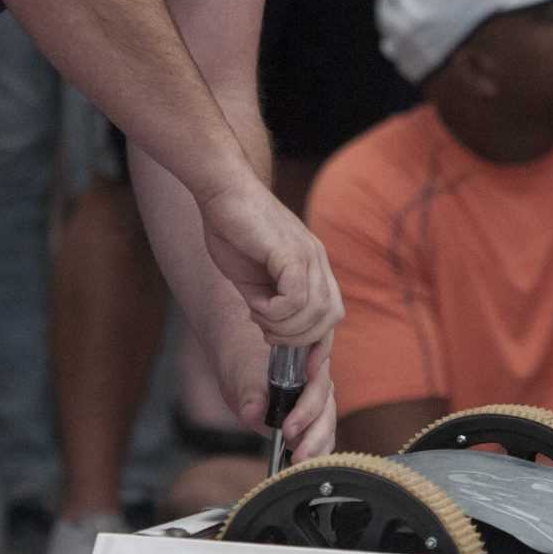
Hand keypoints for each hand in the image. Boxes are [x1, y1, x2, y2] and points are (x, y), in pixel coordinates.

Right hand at [197, 179, 342, 344]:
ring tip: (258, 315)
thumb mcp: (255, 276)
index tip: (294, 364)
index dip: (316, 345)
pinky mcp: (291, 253)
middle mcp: (317, 261)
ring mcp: (308, 256)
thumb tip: (274, 331)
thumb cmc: (232, 229)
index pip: (330, 317)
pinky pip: (296, 299)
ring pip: (313, 314)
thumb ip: (270, 302)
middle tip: (265, 331)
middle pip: (328, 320)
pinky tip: (255, 305)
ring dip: (282, 328)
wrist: (221, 189)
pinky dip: (276, 313)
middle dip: (298, 341)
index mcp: (312, 267)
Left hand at [217, 334, 338, 461]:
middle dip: (314, 438)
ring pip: (327, 430)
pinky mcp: (312, 427)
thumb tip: (252, 413)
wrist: (245, 369)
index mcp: (311, 367)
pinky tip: (302, 469)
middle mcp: (321, 388)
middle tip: (298, 456)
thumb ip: (250, 395)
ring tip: (300, 466)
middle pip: (326, 414)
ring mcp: (319, 409)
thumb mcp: (244, 377)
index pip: (317, 389)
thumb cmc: (248, 366)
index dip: (306, 411)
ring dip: (316, 450)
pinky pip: (321, 441)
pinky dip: (314, 455)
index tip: (288, 430)